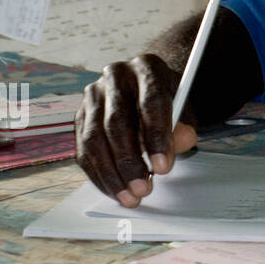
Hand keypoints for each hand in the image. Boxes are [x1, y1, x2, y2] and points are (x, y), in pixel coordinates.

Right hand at [75, 54, 198, 206]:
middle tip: (144, 187)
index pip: (150, 102)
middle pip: (117, 123)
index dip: (157, 137)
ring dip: (111, 174)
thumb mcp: (184, 104)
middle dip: (130, 161)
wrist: (144, 82)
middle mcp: (115, 77)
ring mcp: (93, 96)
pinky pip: (84, 151)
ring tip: (130, 196)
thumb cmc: (166, 96)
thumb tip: (184, 141)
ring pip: (95, 139)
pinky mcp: (80, 116)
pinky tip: (114, 190)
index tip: (164, 166)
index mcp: (146, 67)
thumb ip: (185, 123)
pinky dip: (99, 175)